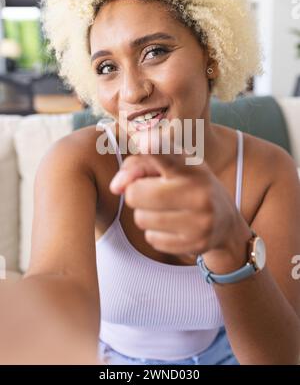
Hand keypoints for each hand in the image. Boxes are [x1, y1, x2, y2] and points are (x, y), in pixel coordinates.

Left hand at [110, 150, 251, 269]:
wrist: (226, 222)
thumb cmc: (186, 185)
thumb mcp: (169, 167)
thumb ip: (137, 166)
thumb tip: (116, 187)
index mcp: (191, 166)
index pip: (168, 155)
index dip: (155, 147)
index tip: (145, 141)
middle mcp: (199, 191)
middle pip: (136, 194)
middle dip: (137, 194)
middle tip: (154, 192)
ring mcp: (201, 220)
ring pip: (141, 219)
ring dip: (146, 215)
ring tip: (166, 210)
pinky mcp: (197, 244)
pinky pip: (152, 239)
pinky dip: (156, 233)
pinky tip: (174, 226)